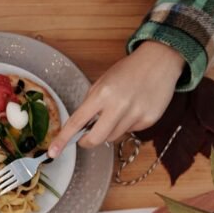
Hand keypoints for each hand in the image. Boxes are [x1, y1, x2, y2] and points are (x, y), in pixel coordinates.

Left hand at [47, 41, 183, 155]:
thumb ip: (90, 104)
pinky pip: (130, 132)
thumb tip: (80, 127)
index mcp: (102, 94)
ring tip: (118, 112)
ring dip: (109, 131)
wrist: (160, 60)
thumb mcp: (102, 82)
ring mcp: (136, 114)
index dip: (63, 139)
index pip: (77, 122)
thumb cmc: (128, 71)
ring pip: (112, 137)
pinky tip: (133, 109)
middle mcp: (118, 106)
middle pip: (95, 139)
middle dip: (87, 141)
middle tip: (87, 136)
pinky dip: (127, 125)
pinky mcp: (149, 120)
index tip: (53, 152)